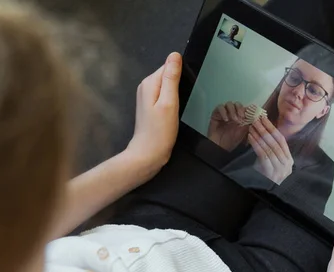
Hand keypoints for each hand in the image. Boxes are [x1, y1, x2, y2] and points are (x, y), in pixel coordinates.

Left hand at [126, 52, 181, 176]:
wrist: (148, 155)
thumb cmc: (160, 131)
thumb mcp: (169, 102)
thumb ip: (172, 78)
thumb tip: (174, 55)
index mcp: (149, 82)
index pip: (169, 66)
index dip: (181, 76)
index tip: (187, 90)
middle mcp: (146, 86)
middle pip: (168, 76)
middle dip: (179, 86)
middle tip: (183, 103)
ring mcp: (147, 97)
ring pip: (168, 87)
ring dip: (176, 95)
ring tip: (178, 110)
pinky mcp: (151, 107)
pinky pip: (165, 96)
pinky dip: (172, 103)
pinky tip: (174, 113)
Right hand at [207, 101, 249, 150]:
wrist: (220, 146)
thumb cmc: (231, 141)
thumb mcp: (243, 132)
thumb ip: (248, 123)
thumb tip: (254, 116)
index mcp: (240, 117)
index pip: (244, 108)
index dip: (247, 109)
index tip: (249, 114)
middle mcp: (232, 114)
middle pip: (237, 104)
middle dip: (240, 109)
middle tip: (241, 117)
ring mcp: (224, 113)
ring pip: (229, 104)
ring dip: (233, 110)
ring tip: (234, 119)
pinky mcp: (216, 114)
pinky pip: (220, 107)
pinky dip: (223, 112)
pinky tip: (226, 119)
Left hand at [248, 117, 293, 184]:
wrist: (269, 197)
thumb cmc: (268, 179)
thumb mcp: (273, 165)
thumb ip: (272, 152)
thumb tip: (265, 133)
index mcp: (289, 160)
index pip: (281, 140)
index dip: (272, 128)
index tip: (264, 118)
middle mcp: (286, 164)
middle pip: (275, 142)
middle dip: (265, 129)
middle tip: (256, 119)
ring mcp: (280, 169)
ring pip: (269, 147)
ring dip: (259, 135)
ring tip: (252, 126)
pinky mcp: (270, 173)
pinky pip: (263, 155)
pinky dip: (256, 144)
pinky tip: (250, 137)